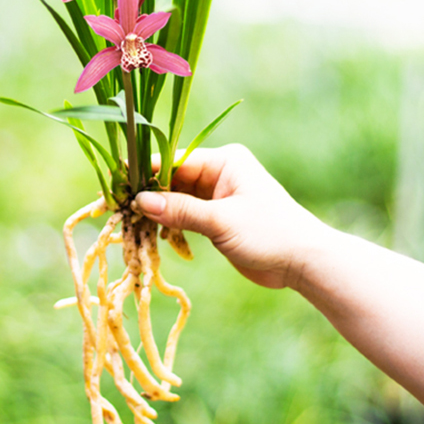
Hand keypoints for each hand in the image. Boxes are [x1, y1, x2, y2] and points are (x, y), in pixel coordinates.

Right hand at [134, 144, 329, 288]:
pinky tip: (154, 235)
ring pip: (176, 199)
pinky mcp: (217, 218)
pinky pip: (185, 216)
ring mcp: (217, 196)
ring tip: (130, 224)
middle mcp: (219, 173)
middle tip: (118, 207)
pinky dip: (170, 226)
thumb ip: (180, 210)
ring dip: (158, 213)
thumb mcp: (221, 221)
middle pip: (172, 180)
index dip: (146, 172)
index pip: (175, 161)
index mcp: (224, 161)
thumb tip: (141, 200)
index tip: (118, 182)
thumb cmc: (270, 233)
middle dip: (149, 195)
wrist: (304, 262)